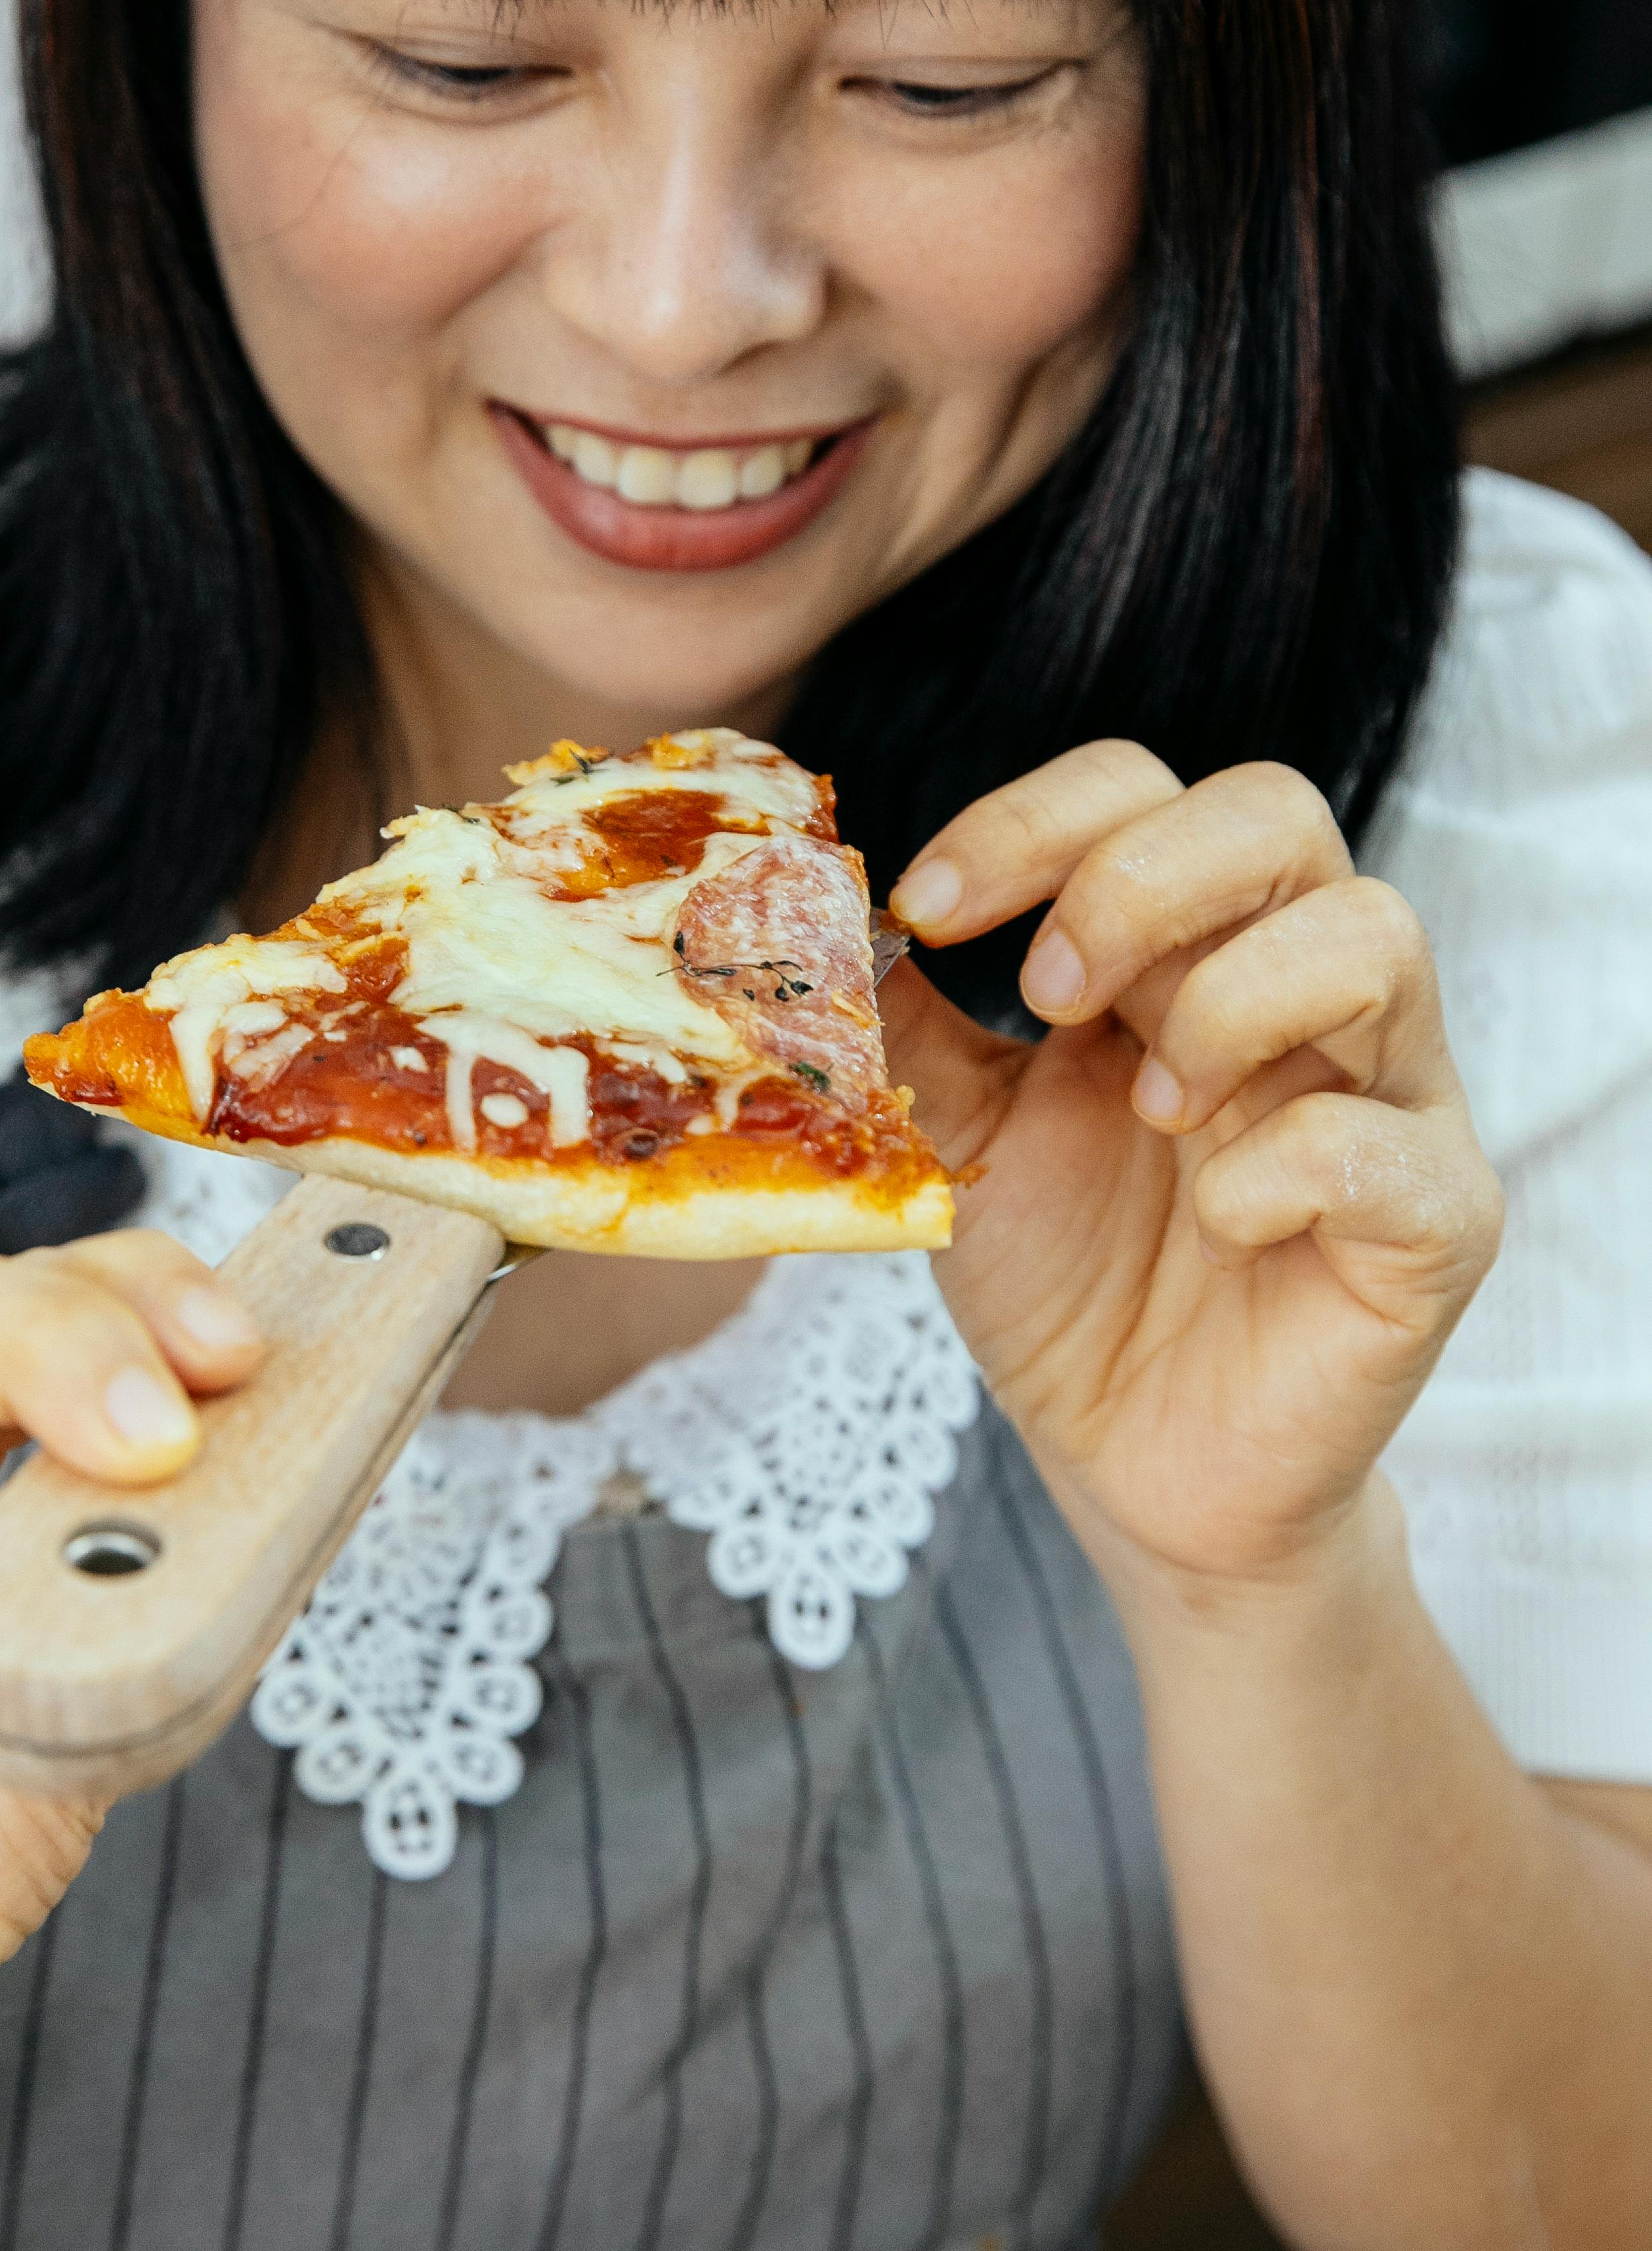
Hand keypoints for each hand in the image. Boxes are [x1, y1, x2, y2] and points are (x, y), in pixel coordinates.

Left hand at [885, 744, 1503, 1603]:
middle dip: (1138, 879)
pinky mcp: (1435, 1222)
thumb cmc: (1067, 1275)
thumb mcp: (952, 1130)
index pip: (1139, 790)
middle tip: (1050, 992)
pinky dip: (1287, 1169)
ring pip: (1376, 934)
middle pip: (1276, 812)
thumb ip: (898, 1020)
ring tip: (1150, 1109)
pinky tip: (1220, 1219)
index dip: (1032, 821)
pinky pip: (1392, 1146)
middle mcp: (1300, 989)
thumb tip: (814, 911)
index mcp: (1184, 944)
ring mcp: (1386, 1096)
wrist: (1135, 1460)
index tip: (927, 905)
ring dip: (1231, 1001)